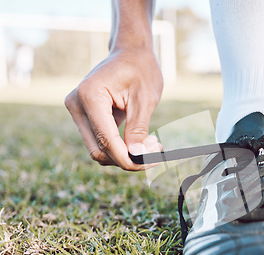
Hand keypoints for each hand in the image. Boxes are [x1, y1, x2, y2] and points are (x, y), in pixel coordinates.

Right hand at [65, 47, 162, 170]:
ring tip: (152, 144)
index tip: (151, 162)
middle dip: (127, 158)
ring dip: (124, 155)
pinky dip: (120, 148)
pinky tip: (142, 141)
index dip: (127, 158)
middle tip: (156, 153)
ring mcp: (78, 111)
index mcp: (89, 96)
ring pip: (99, 150)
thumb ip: (138, 129)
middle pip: (99, 150)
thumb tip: (137, 157)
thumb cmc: (140, 69)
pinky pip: (101, 141)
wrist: (131, 52)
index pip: (106, 140)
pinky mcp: (85, 117)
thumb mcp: (145, 99)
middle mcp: (77, 105)